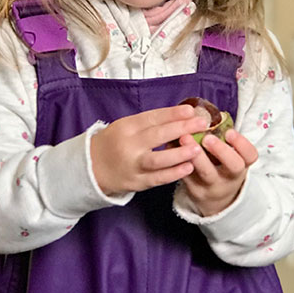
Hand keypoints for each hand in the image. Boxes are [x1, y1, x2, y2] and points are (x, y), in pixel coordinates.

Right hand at [90, 105, 208, 195]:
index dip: (172, 114)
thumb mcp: (125, 127)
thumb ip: (149, 123)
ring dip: (180, 153)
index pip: (152, 118)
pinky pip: (157, 178)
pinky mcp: (137, 182)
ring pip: (158, 159)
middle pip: (157, 136)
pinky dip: (174, 173)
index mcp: (126, 127)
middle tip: (202, 124)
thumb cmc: (114, 143)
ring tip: (198, 148)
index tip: (191, 110)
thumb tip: (181, 116)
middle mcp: (128, 145)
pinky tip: (189, 167)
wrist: (91, 168)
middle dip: (182, 128)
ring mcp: (132, 165)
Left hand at [179, 128, 257, 215]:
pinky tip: (171, 146)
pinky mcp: (195, 190)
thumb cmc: (220, 167)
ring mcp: (213, 185)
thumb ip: (221, 139)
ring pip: (207, 173)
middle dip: (222, 150)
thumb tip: (203, 112)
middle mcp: (230, 177)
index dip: (242, 143)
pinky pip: (187, 175)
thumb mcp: (228, 156)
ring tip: (184, 138)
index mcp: (241, 164)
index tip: (229, 132)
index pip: (250, 155)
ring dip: (197, 155)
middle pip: (233, 166)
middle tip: (207, 137)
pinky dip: (179, 160)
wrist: (214, 199)